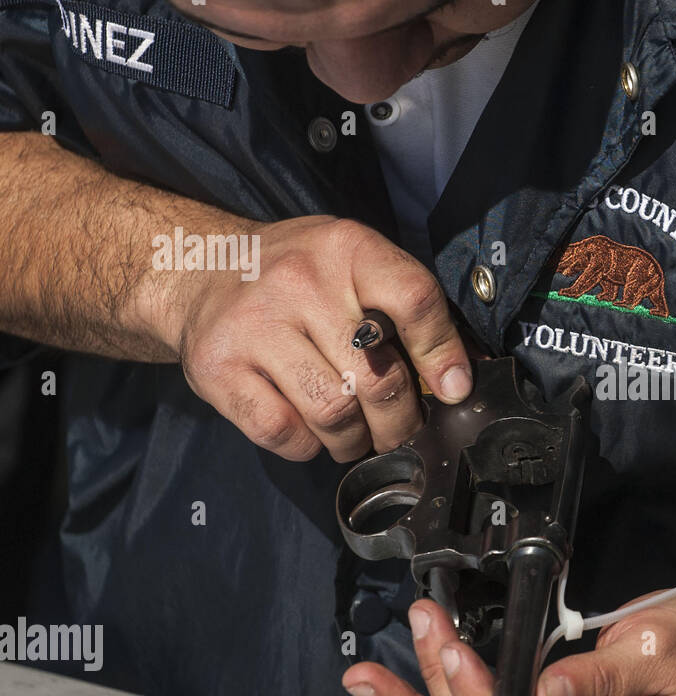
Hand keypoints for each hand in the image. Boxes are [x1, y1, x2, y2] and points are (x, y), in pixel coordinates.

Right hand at [153, 215, 470, 461]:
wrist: (198, 267)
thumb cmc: (295, 278)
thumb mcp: (352, 266)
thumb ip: (404, 312)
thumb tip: (458, 380)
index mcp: (347, 249)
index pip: (414, 299)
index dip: (442, 354)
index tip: (454, 390)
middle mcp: (300, 281)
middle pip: (376, 375)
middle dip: (399, 421)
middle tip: (399, 430)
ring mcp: (253, 323)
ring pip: (333, 410)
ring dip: (353, 440)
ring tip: (354, 436)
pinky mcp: (217, 365)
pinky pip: (282, 431)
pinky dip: (306, 446)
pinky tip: (308, 431)